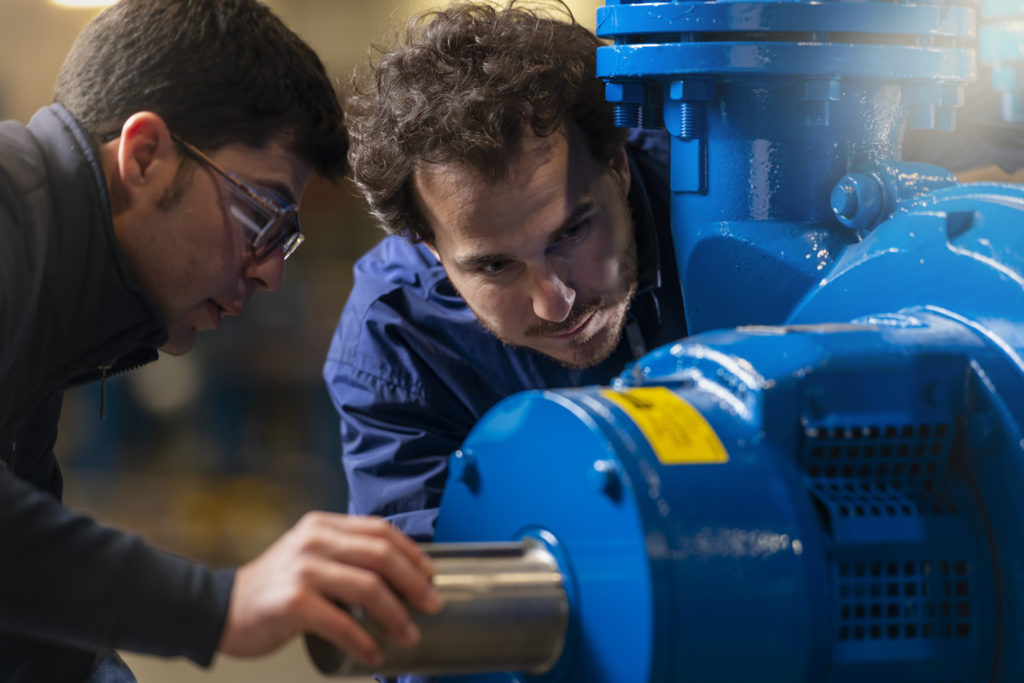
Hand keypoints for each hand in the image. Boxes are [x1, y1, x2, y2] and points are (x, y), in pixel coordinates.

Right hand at [217, 512, 442, 666]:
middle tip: (433, 606)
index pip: (380, 530)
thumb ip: (343, 555)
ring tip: (410, 635)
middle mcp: (314, 540)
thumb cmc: (273, 589)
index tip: (432, 575)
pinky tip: (375, 654)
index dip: (412, 552)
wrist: (219, 610)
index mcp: (322, 525)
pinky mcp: (293, 602)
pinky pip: (342, 623)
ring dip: (397, 616)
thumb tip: (399, 576)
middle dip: (415, 583)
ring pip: (368, 588)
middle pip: (381, 556)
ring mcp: (303, 569)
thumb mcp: (309, 557)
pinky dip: (364, 641)